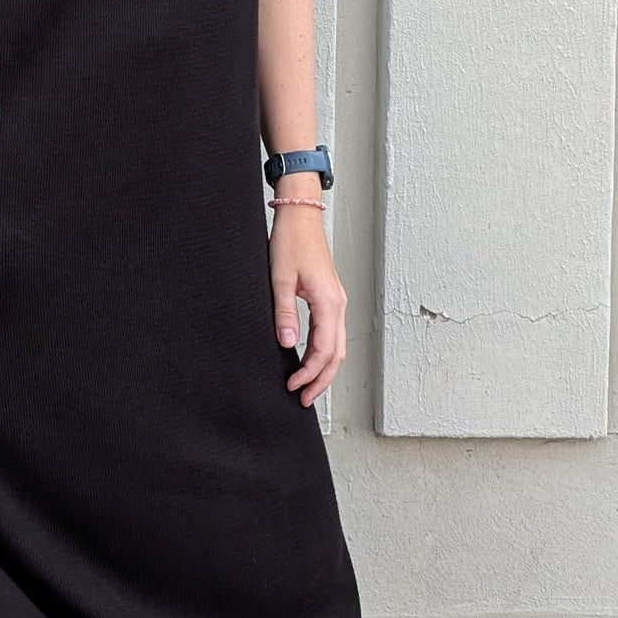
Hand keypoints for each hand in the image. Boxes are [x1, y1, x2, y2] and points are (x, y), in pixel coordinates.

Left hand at [269, 208, 345, 404]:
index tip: (293, 387)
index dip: (309, 373)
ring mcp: (337, 301)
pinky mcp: (331, 298)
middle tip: (304, 400)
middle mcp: (338, 304)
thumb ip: (284, 314)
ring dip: (325, 369)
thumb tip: (288, 345)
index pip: (324, 350)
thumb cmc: (290, 242)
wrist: (301, 218)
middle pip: (337, 354)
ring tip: (308, 388)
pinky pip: (333, 334)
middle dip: (322, 380)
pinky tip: (311, 361)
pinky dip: (325, 353)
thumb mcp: (280, 279)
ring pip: (338, 346)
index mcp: (329, 302)